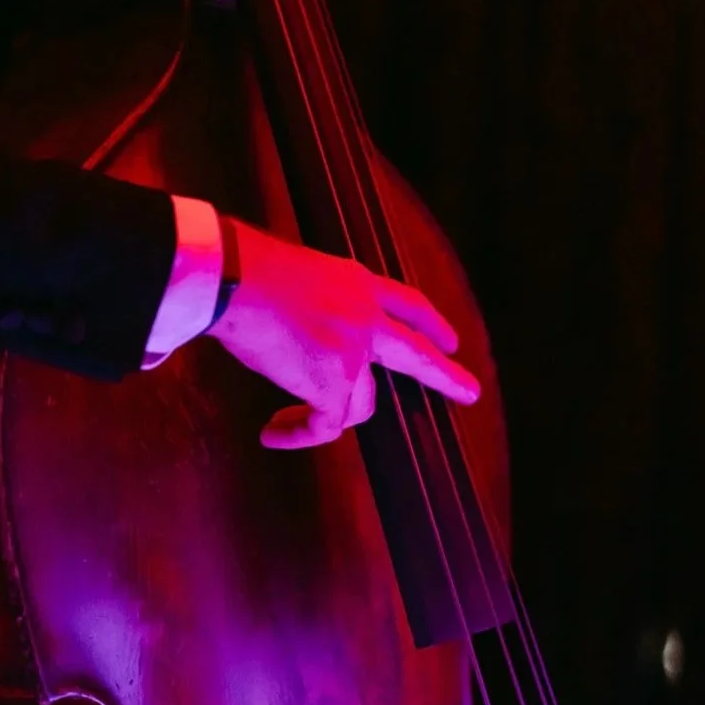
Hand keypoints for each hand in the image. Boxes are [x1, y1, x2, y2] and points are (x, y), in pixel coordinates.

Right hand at [206, 218, 480, 448]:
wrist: (235, 278)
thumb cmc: (244, 272)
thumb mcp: (298, 274)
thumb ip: (318, 304)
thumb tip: (300, 335)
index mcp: (357, 284)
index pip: (407, 303)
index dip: (430, 323)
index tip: (450, 340)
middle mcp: (366, 317)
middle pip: (417, 353)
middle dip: (445, 376)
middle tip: (470, 393)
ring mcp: (355, 351)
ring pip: (359, 404)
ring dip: (326, 415)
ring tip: (287, 426)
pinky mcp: (335, 382)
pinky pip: (326, 424)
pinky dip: (299, 433)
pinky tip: (274, 433)